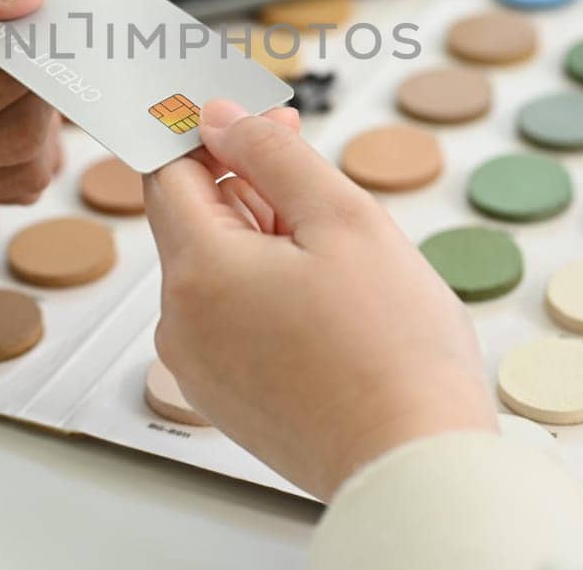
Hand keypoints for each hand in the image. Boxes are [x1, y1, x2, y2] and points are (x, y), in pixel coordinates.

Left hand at [145, 101, 495, 499]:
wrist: (414, 465)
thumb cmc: (392, 352)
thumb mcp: (341, 218)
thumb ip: (270, 152)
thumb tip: (216, 117)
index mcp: (197, 271)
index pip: (168, 170)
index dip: (216, 134)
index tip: (267, 125)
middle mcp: (180, 324)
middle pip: (197, 220)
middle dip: (257, 196)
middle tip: (330, 216)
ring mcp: (199, 367)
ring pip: (219, 270)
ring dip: (269, 248)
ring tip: (339, 277)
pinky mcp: (225, 398)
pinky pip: (232, 319)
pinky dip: (271, 298)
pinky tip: (329, 316)